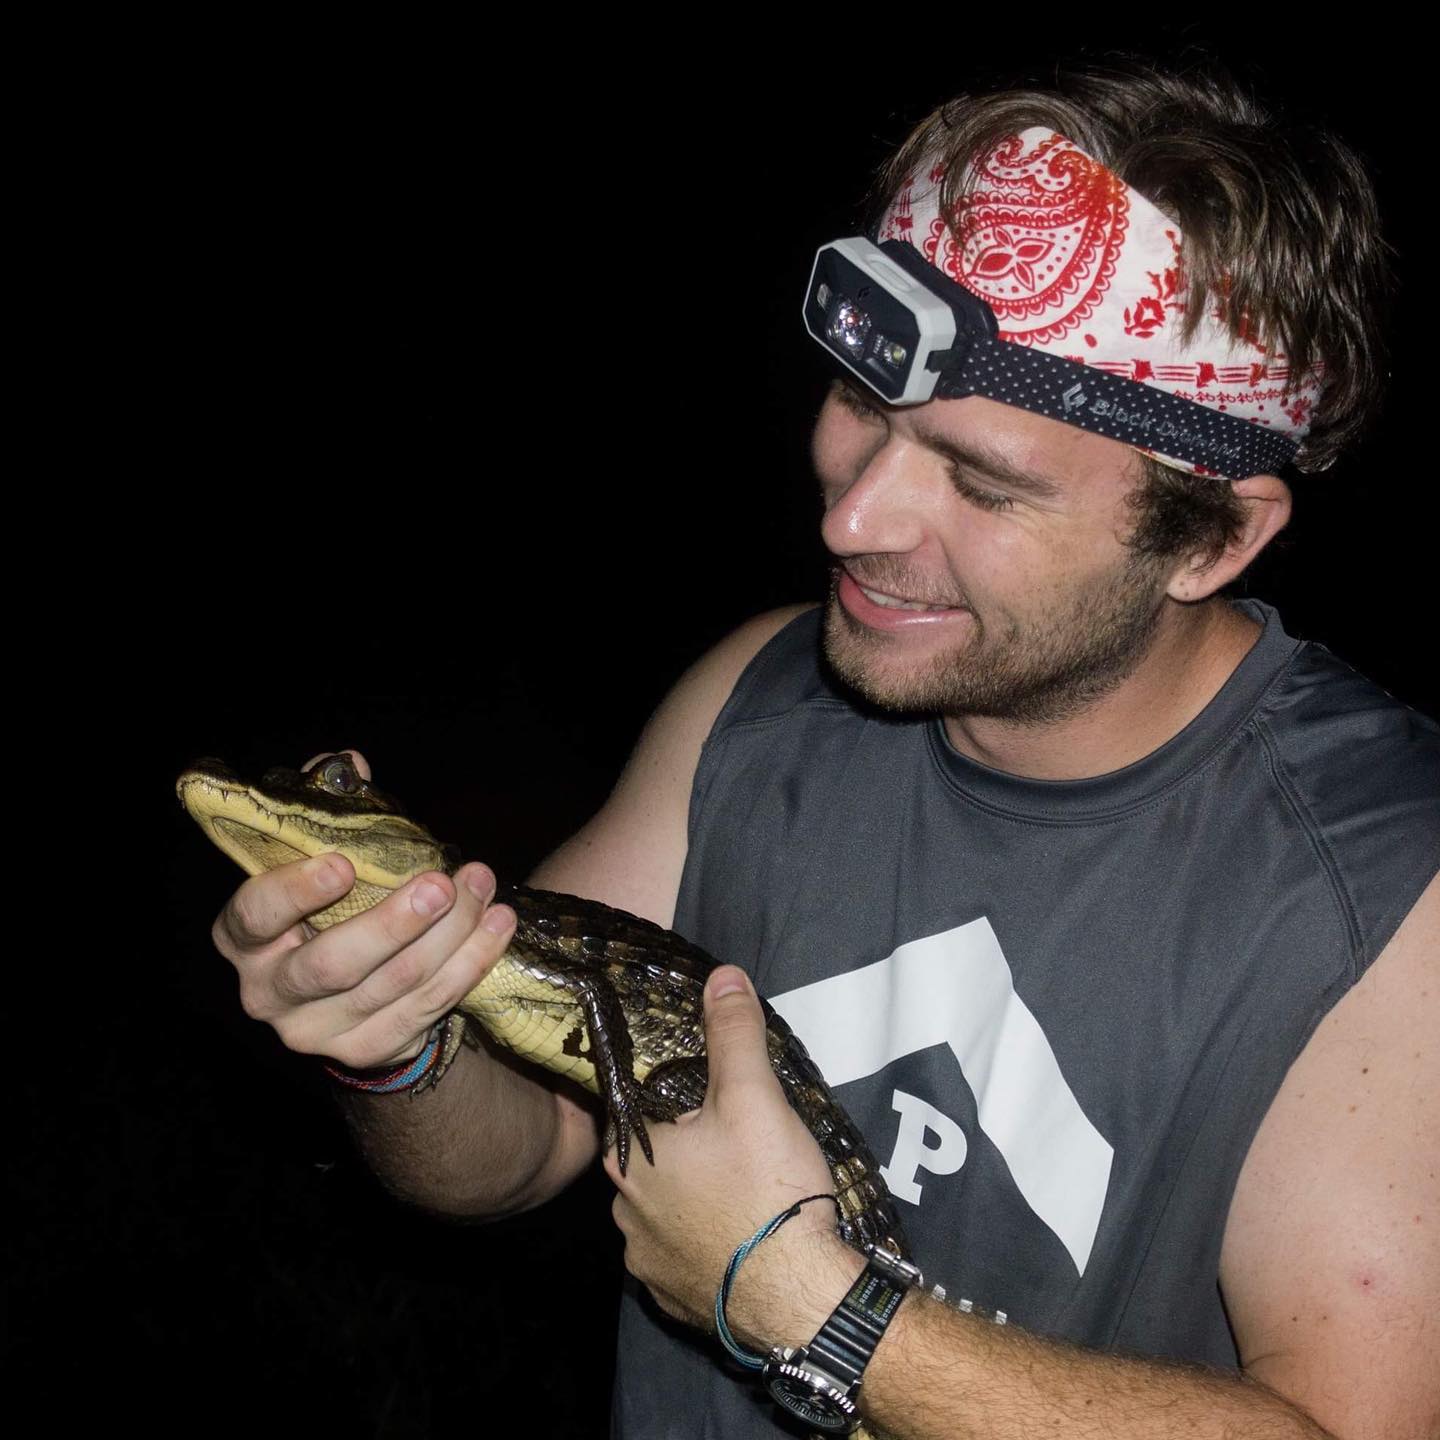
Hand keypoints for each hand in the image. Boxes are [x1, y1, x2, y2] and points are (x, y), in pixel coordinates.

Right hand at [210, 749, 517, 1069]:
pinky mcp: (367, 1050)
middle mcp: (271, 991)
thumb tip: (349, 762)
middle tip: (442, 884)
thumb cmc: (333, 906)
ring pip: (393, 984)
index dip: (295, 892)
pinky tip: (497, 926)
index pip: (255, 915)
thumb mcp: (320, 858)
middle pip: (333, 963)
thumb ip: (331, 810)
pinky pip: (427, 1007)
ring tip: (483, 887)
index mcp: (244, 938)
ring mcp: (318, 1030)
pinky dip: (469, 964)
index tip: (343, 863)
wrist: (347, 996)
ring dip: (450, 935)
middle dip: (394, 923)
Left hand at [605, 966, 862, 1348]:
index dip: (666, 1094)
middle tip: (733, 1136)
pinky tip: (740, 1237)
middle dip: (686, 1149)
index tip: (700, 1091)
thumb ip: (733, 1032)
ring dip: (694, 1201)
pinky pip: (686, 1261)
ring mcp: (647, 1267)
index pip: (633, 1108)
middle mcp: (623, 1215)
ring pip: (666, 1214)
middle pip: (652, 1162)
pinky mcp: (677, 1304)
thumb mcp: (753, 1094)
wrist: (799, 1297)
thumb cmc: (766, 1188)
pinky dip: (708, 1247)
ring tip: (742, 1186)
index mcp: (630, 1158)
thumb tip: (720, 974)